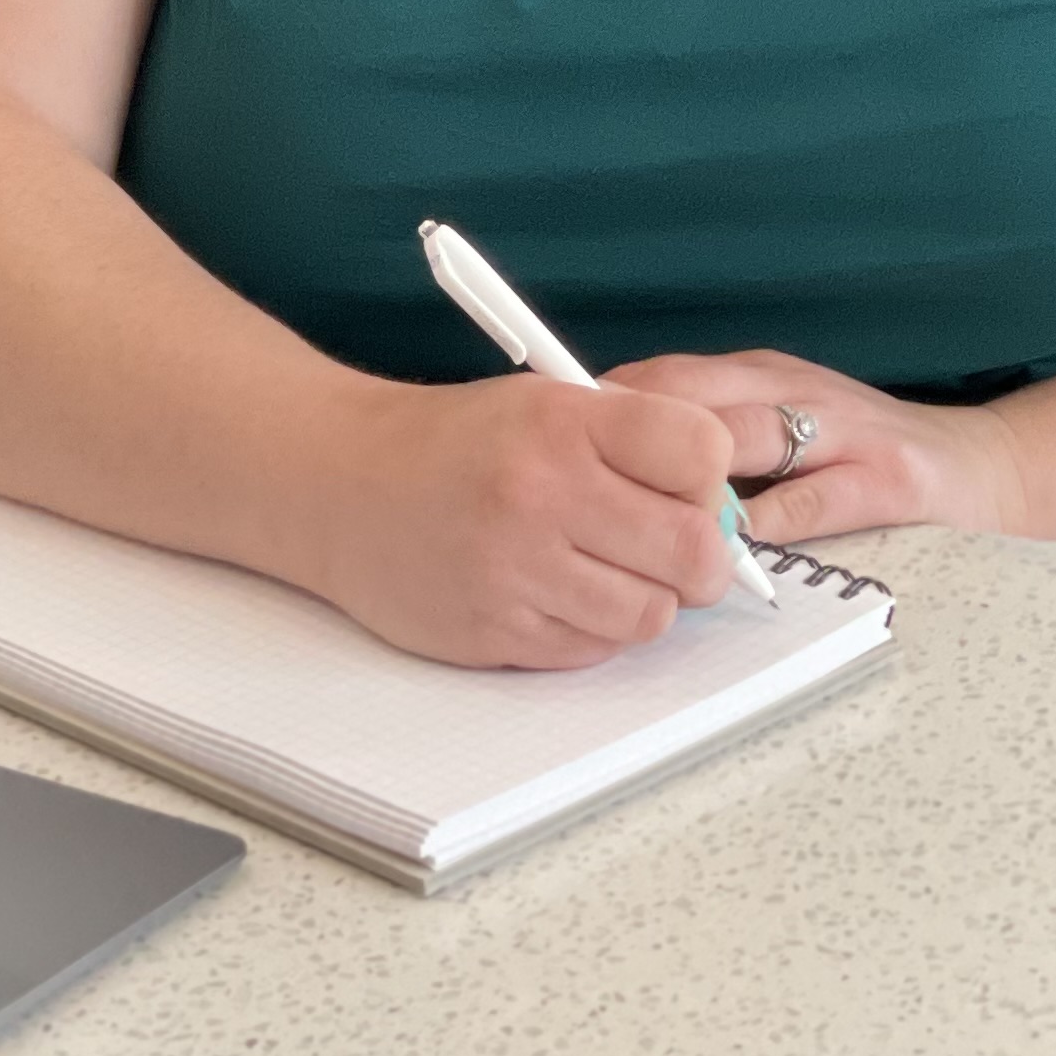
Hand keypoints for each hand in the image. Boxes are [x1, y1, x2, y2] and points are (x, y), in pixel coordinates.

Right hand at [294, 372, 745, 668]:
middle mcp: (542, 494)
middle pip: (694, 549)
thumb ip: (629, 445)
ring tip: (602, 571)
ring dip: (643, 599)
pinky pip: (592, 650)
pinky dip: (591, 630)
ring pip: (650, 615)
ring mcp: (516, 570)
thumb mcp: (539, 405)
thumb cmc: (450, 444)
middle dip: (700, 559)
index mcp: (562, 422)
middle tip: (674, 551)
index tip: (686, 487)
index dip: (707, 478)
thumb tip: (719, 511)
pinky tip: (554, 594)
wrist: (336, 483)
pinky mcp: (494, 633)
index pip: (701, 452)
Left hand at [602, 349, 1034, 543]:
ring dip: (688, 481)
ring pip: (747, 437)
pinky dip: (766, 524)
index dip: (598, 408)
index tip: (545, 437)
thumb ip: (702, 439)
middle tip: (573, 480)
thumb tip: (597, 457)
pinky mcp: (889, 477)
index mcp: (758, 377)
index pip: (661, 378)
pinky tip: (731, 548)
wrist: (984, 470)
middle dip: (626, 438)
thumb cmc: (858, 456)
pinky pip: (814, 499)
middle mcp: (795, 390)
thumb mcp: (776, 430)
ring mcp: (845, 430)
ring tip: (638, 516)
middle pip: (690, 398)